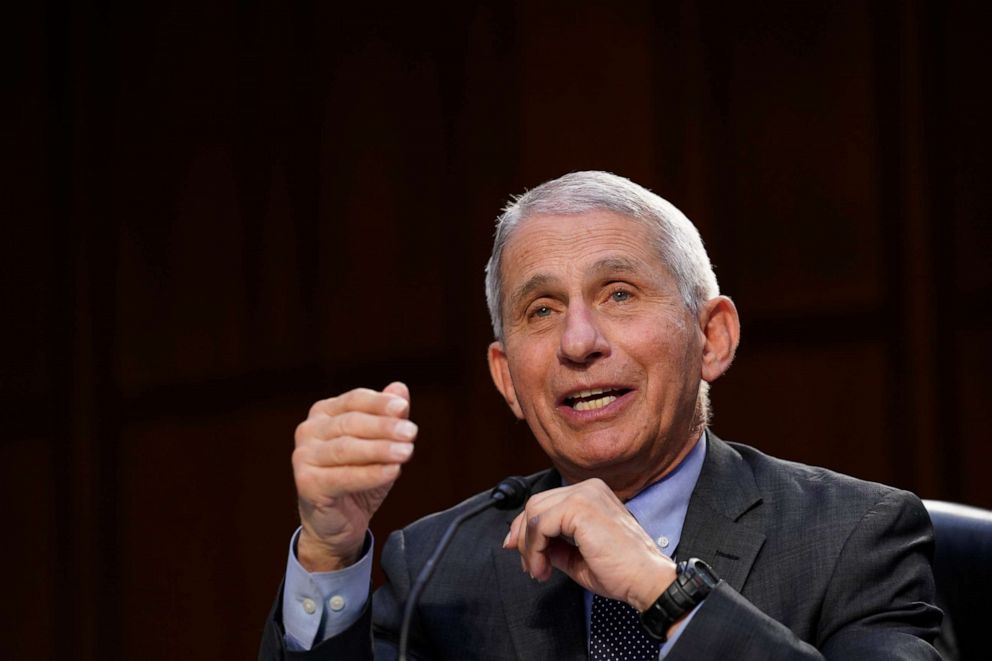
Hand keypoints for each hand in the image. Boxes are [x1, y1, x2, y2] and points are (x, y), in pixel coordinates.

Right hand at [292, 382, 416, 570]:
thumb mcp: (379, 444)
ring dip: (380, 449)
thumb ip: (388, 416)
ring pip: (346, 448)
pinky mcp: (306, 483)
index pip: (354, 400)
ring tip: (407, 452)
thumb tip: (400, 389)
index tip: (403, 408)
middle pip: (351, 423)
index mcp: (324, 413)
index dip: (379, 403)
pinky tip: (393, 471)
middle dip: (384, 427)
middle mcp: (308, 430)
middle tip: (411, 432)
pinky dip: (371, 473)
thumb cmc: (358, 477)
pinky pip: (344, 477)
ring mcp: (303, 457)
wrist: (338, 523)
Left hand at [503, 478, 675, 610]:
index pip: (546, 503)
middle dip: (523, 537)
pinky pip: (540, 525)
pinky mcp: (579, 507)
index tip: (521, 552)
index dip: (527, 528)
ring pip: (534, 514)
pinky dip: (534, 549)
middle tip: (528, 565)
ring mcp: (584, 494)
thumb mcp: (576, 556)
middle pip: (536, 504)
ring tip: (539, 571)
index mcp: (591, 494)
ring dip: (529, 546)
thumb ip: (553, 545)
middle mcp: (588, 488)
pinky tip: (543, 568)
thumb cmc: (622, 571)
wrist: (646, 580)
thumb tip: (527, 544)